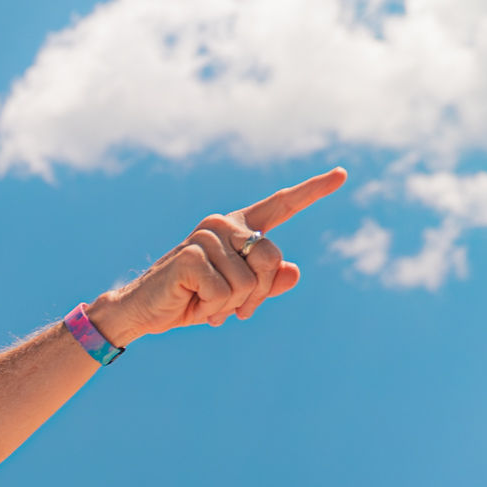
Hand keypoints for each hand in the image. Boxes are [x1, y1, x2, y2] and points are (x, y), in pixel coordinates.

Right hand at [87, 167, 347, 347]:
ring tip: (204, 303)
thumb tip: (293, 272)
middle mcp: (223, 224)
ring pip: (249, 281)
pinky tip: (192, 303)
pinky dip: (212, 308)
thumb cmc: (191, 300)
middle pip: (271, 257)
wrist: (143, 312)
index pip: (282, 206)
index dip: (313, 191)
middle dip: (256, 292)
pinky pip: (225, 291)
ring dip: (230, 304)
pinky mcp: (191, 255)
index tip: (342, 174)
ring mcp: (205, 237)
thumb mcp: (237, 296)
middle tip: (231, 307)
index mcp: (238, 228)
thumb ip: (268, 285)